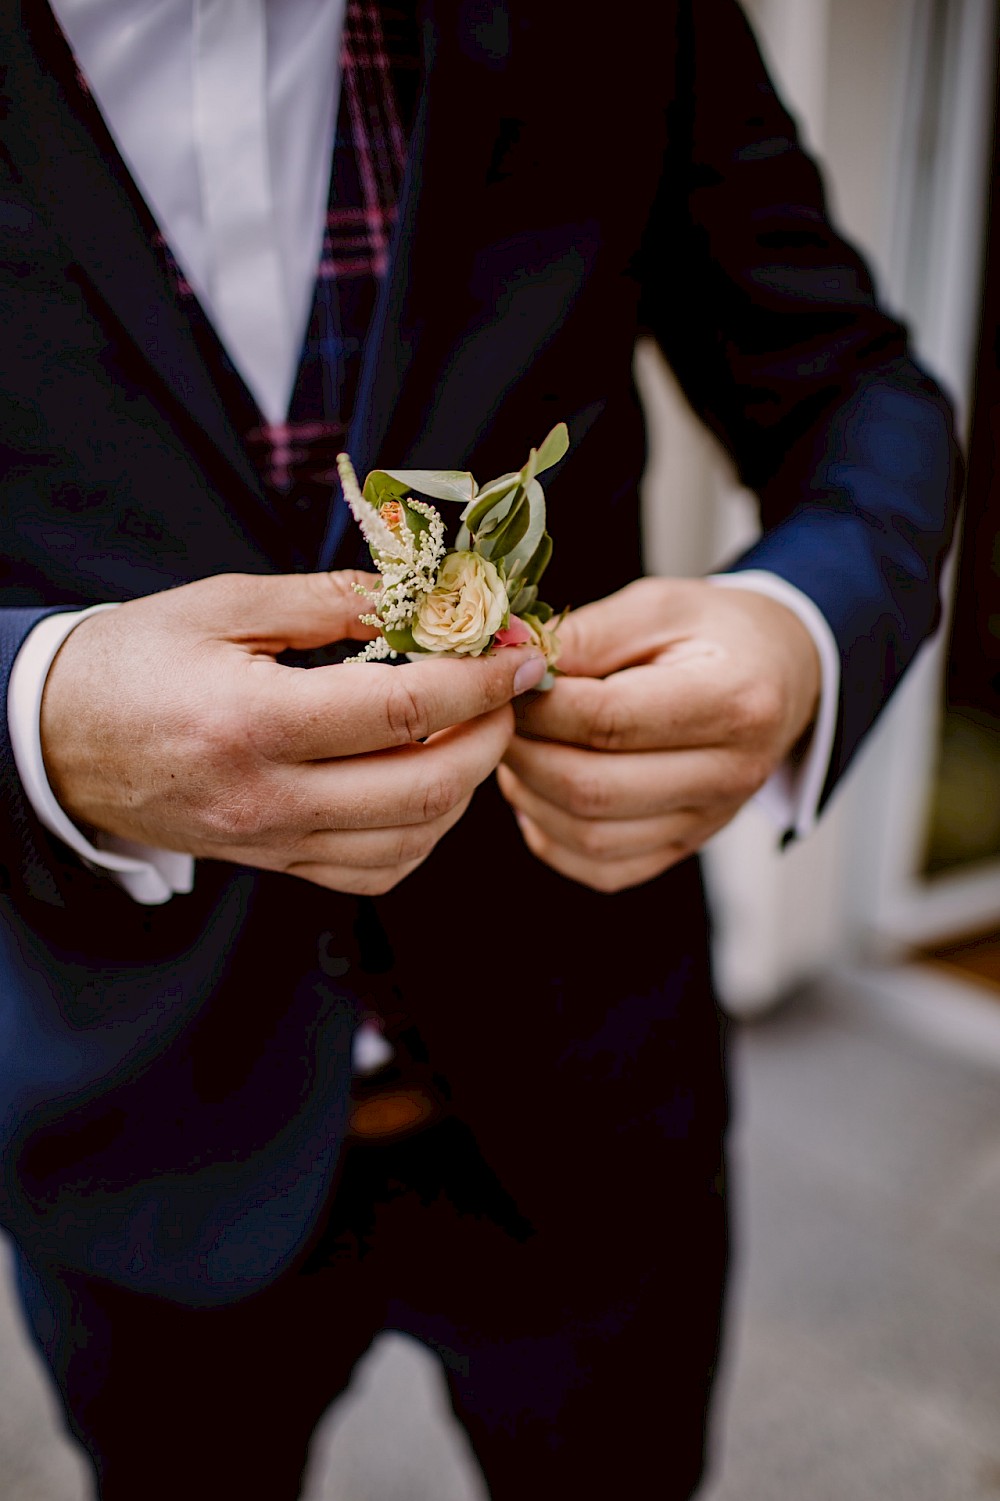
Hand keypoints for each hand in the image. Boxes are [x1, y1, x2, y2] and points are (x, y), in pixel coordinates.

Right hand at [41, 571, 546, 894]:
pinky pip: (376, 869)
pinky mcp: (275, 865)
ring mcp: (273, 843)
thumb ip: (329, 598)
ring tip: (471, 728)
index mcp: (254, 721)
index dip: (479, 681)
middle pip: (426, 788)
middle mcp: (269, 798)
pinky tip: (426, 782)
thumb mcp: (223, 604)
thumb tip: (424, 594)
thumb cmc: (136, 661)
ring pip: (412, 839)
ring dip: (466, 785)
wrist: (59, 742)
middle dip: (491, 736)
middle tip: (506, 690)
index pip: (404, 711)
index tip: (520, 653)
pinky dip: (423, 832)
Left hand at [497, 577, 820, 891]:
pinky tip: (540, 791)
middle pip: (593, 789)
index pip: (610, 721)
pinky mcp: (686, 846)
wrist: (782, 674)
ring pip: (589, 837)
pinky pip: (602, 869)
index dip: (540, 706)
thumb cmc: (717, 632)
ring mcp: (709, 821)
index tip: (504, 683)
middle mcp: (730, 774)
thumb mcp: (659, 605)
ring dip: (530, 795)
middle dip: (523, 753)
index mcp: (734, 701)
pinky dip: (552, 836)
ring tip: (514, 748)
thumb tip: (512, 662)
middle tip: (496, 718)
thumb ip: (588, 634)